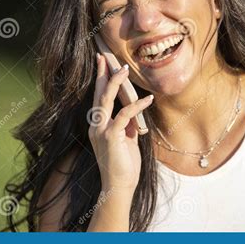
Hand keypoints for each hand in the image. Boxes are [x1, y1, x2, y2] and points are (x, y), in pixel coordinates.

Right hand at [87, 53, 153, 193]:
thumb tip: (132, 115)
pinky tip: (148, 99)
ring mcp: (102, 130)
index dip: (101, 81)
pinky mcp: (111, 136)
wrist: (119, 186)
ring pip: (106, 100)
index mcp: (99, 126)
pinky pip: (124, 115)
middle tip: (104, 56)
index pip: (99, 98)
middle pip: (98, 94)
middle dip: (102, 74)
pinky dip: (136, 106)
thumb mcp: (126, 141)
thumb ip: (126, 126)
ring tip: (124, 69)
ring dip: (115, 83)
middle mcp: (97, 126)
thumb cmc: (124, 165)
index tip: (103, 64)